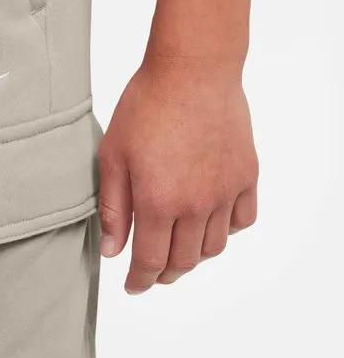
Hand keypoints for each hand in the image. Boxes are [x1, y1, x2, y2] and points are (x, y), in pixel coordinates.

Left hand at [96, 55, 258, 292]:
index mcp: (158, 202)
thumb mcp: (113, 155)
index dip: (140, 280)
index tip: (132, 287)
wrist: (193, 70)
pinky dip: (225, 230)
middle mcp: (196, 205)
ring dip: (194, 256)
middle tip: (151, 271)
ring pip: (214, 246)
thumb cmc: (146, 106)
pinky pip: (241, 220)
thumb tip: (113, 251)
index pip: (150, 262)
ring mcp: (225, 192)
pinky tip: (209, 222)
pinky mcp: (246, 176)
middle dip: (164, 273)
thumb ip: (113, 208)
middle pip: (184, 261)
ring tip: (176, 248)